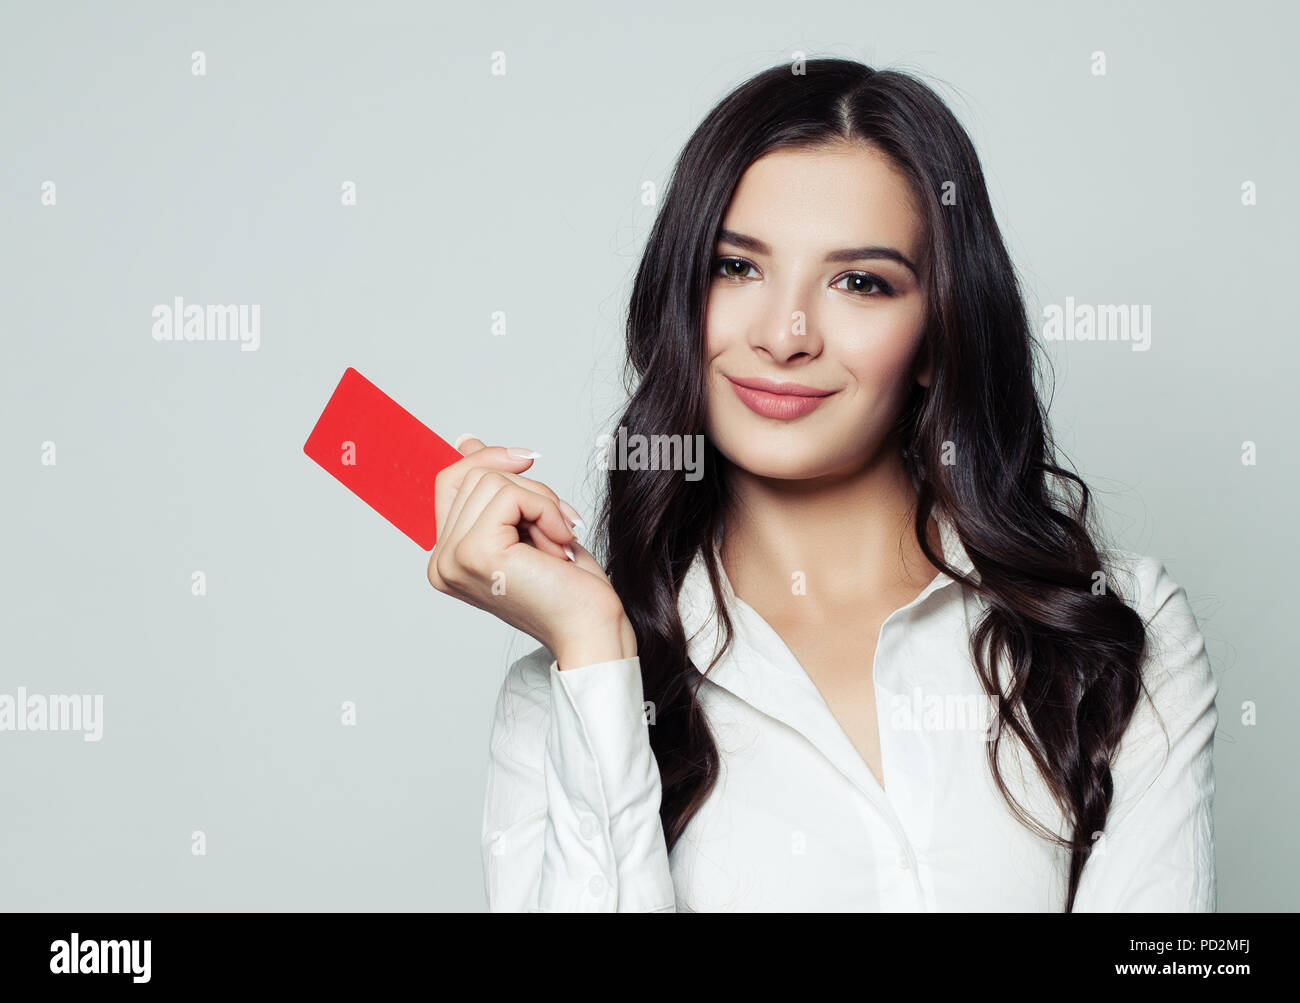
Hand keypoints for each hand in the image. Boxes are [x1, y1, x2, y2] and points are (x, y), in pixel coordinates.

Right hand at [426, 436, 635, 667]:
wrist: (592, 628)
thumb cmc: (570, 587)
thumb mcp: (528, 524)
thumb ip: (494, 489)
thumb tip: (466, 441)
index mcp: (447, 559)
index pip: (450, 481)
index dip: (488, 459)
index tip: (527, 457)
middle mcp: (441, 563)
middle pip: (473, 476)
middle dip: (528, 489)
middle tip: (559, 527)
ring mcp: (452, 560)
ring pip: (493, 481)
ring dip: (541, 502)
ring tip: (557, 542)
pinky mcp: (474, 553)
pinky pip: (511, 494)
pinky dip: (546, 510)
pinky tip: (559, 545)